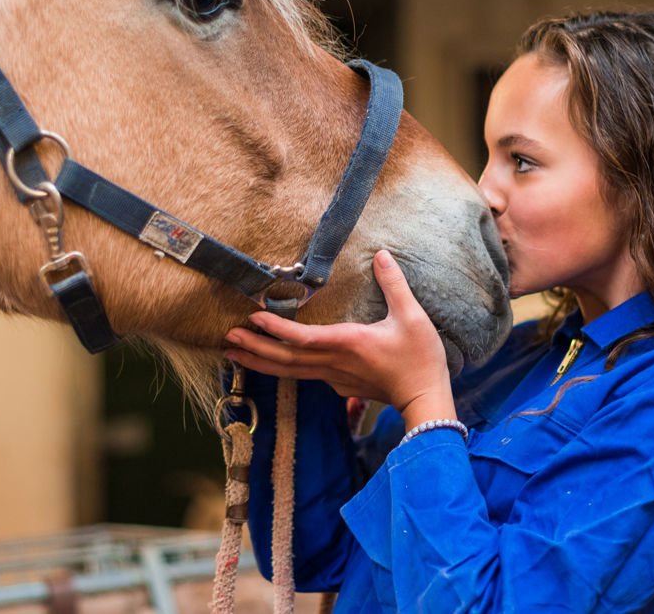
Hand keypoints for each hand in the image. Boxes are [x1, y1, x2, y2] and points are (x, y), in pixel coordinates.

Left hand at [224, 250, 455, 422]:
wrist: (426, 398)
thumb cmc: (420, 358)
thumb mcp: (412, 316)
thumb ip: (394, 284)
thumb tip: (382, 254)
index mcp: (347, 344)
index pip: (302, 338)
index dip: (276, 328)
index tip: (254, 316)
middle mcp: (334, 363)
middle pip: (285, 360)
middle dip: (254, 349)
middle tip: (227, 338)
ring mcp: (335, 377)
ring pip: (290, 371)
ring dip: (260, 361)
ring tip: (234, 352)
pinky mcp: (340, 385)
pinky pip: (303, 375)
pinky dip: (281, 367)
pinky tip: (270, 362)